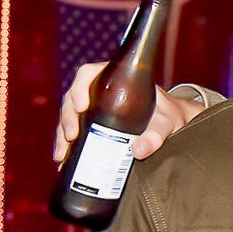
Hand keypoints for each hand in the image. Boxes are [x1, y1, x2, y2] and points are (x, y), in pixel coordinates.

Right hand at [53, 63, 204, 162]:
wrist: (170, 124)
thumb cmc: (167, 115)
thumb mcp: (166, 122)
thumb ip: (156, 135)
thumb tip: (138, 151)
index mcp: (115, 78)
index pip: (89, 73)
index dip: (80, 87)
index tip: (82, 106)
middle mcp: (99, 89)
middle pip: (74, 96)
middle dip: (68, 117)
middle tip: (71, 136)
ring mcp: (93, 106)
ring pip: (70, 115)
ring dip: (62, 133)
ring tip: (62, 154)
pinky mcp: (91, 122)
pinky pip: (73, 129)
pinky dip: (66, 143)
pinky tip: (62, 158)